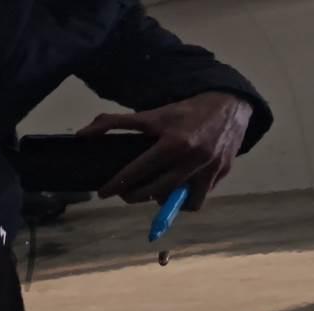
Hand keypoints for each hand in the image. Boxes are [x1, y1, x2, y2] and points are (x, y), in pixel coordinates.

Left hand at [78, 92, 252, 209]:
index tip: (103, 193)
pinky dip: (183, 198)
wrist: (230, 105)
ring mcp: (208, 170)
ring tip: (152, 190)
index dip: (117, 184)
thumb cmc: (185, 111)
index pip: (138, 171)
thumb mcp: (152, 114)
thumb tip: (83, 134)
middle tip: (123, 193)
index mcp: (174, 143)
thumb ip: (115, 123)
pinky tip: (175, 190)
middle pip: (155, 192)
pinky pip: (197, 199)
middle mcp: (192, 160)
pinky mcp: (220, 176)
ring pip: (178, 202)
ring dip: (161, 200)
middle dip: (134, 196)